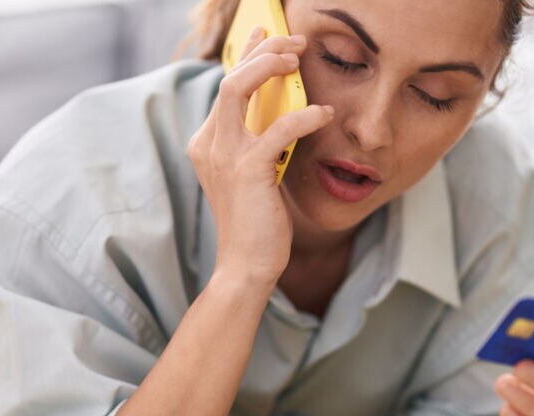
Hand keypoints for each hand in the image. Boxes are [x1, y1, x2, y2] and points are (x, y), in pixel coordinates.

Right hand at [186, 27, 333, 286]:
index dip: (247, 53)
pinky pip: (278, 128)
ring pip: (238, 88)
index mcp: (207, 141)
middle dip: (263, 50)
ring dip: (270, 65)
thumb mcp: (256, 172)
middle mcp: (209, 143)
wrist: (246, 265)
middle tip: (296, 40)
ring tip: (300, 58)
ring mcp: (224, 155)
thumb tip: (286, 108)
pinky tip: (325, 114)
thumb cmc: (257, 222)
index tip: (268, 32)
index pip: (225, 84)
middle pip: (230, 77)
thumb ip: (261, 140)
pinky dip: (305, 116)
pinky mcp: (247, 171)